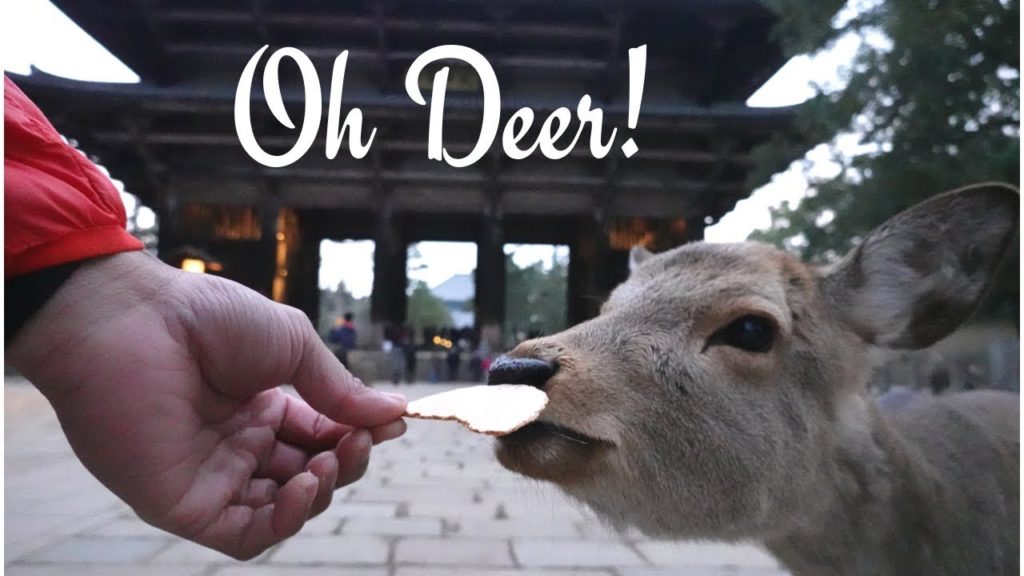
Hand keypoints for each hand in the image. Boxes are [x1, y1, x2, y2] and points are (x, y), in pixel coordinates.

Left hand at [8, 251, 406, 558]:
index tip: (391, 425)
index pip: (322, 436)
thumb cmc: (206, 319)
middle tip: (359, 440)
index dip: (357, 435)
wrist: (132, 319)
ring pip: (283, 510)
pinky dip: (286, 520)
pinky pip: (245, 533)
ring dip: (320, 492)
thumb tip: (396, 414)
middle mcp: (239, 445)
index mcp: (261, 406)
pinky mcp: (185, 503)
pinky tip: (306, 487)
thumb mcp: (291, 345)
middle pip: (310, 475)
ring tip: (330, 460)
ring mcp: (213, 476)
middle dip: (345, 461)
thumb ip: (339, 389)